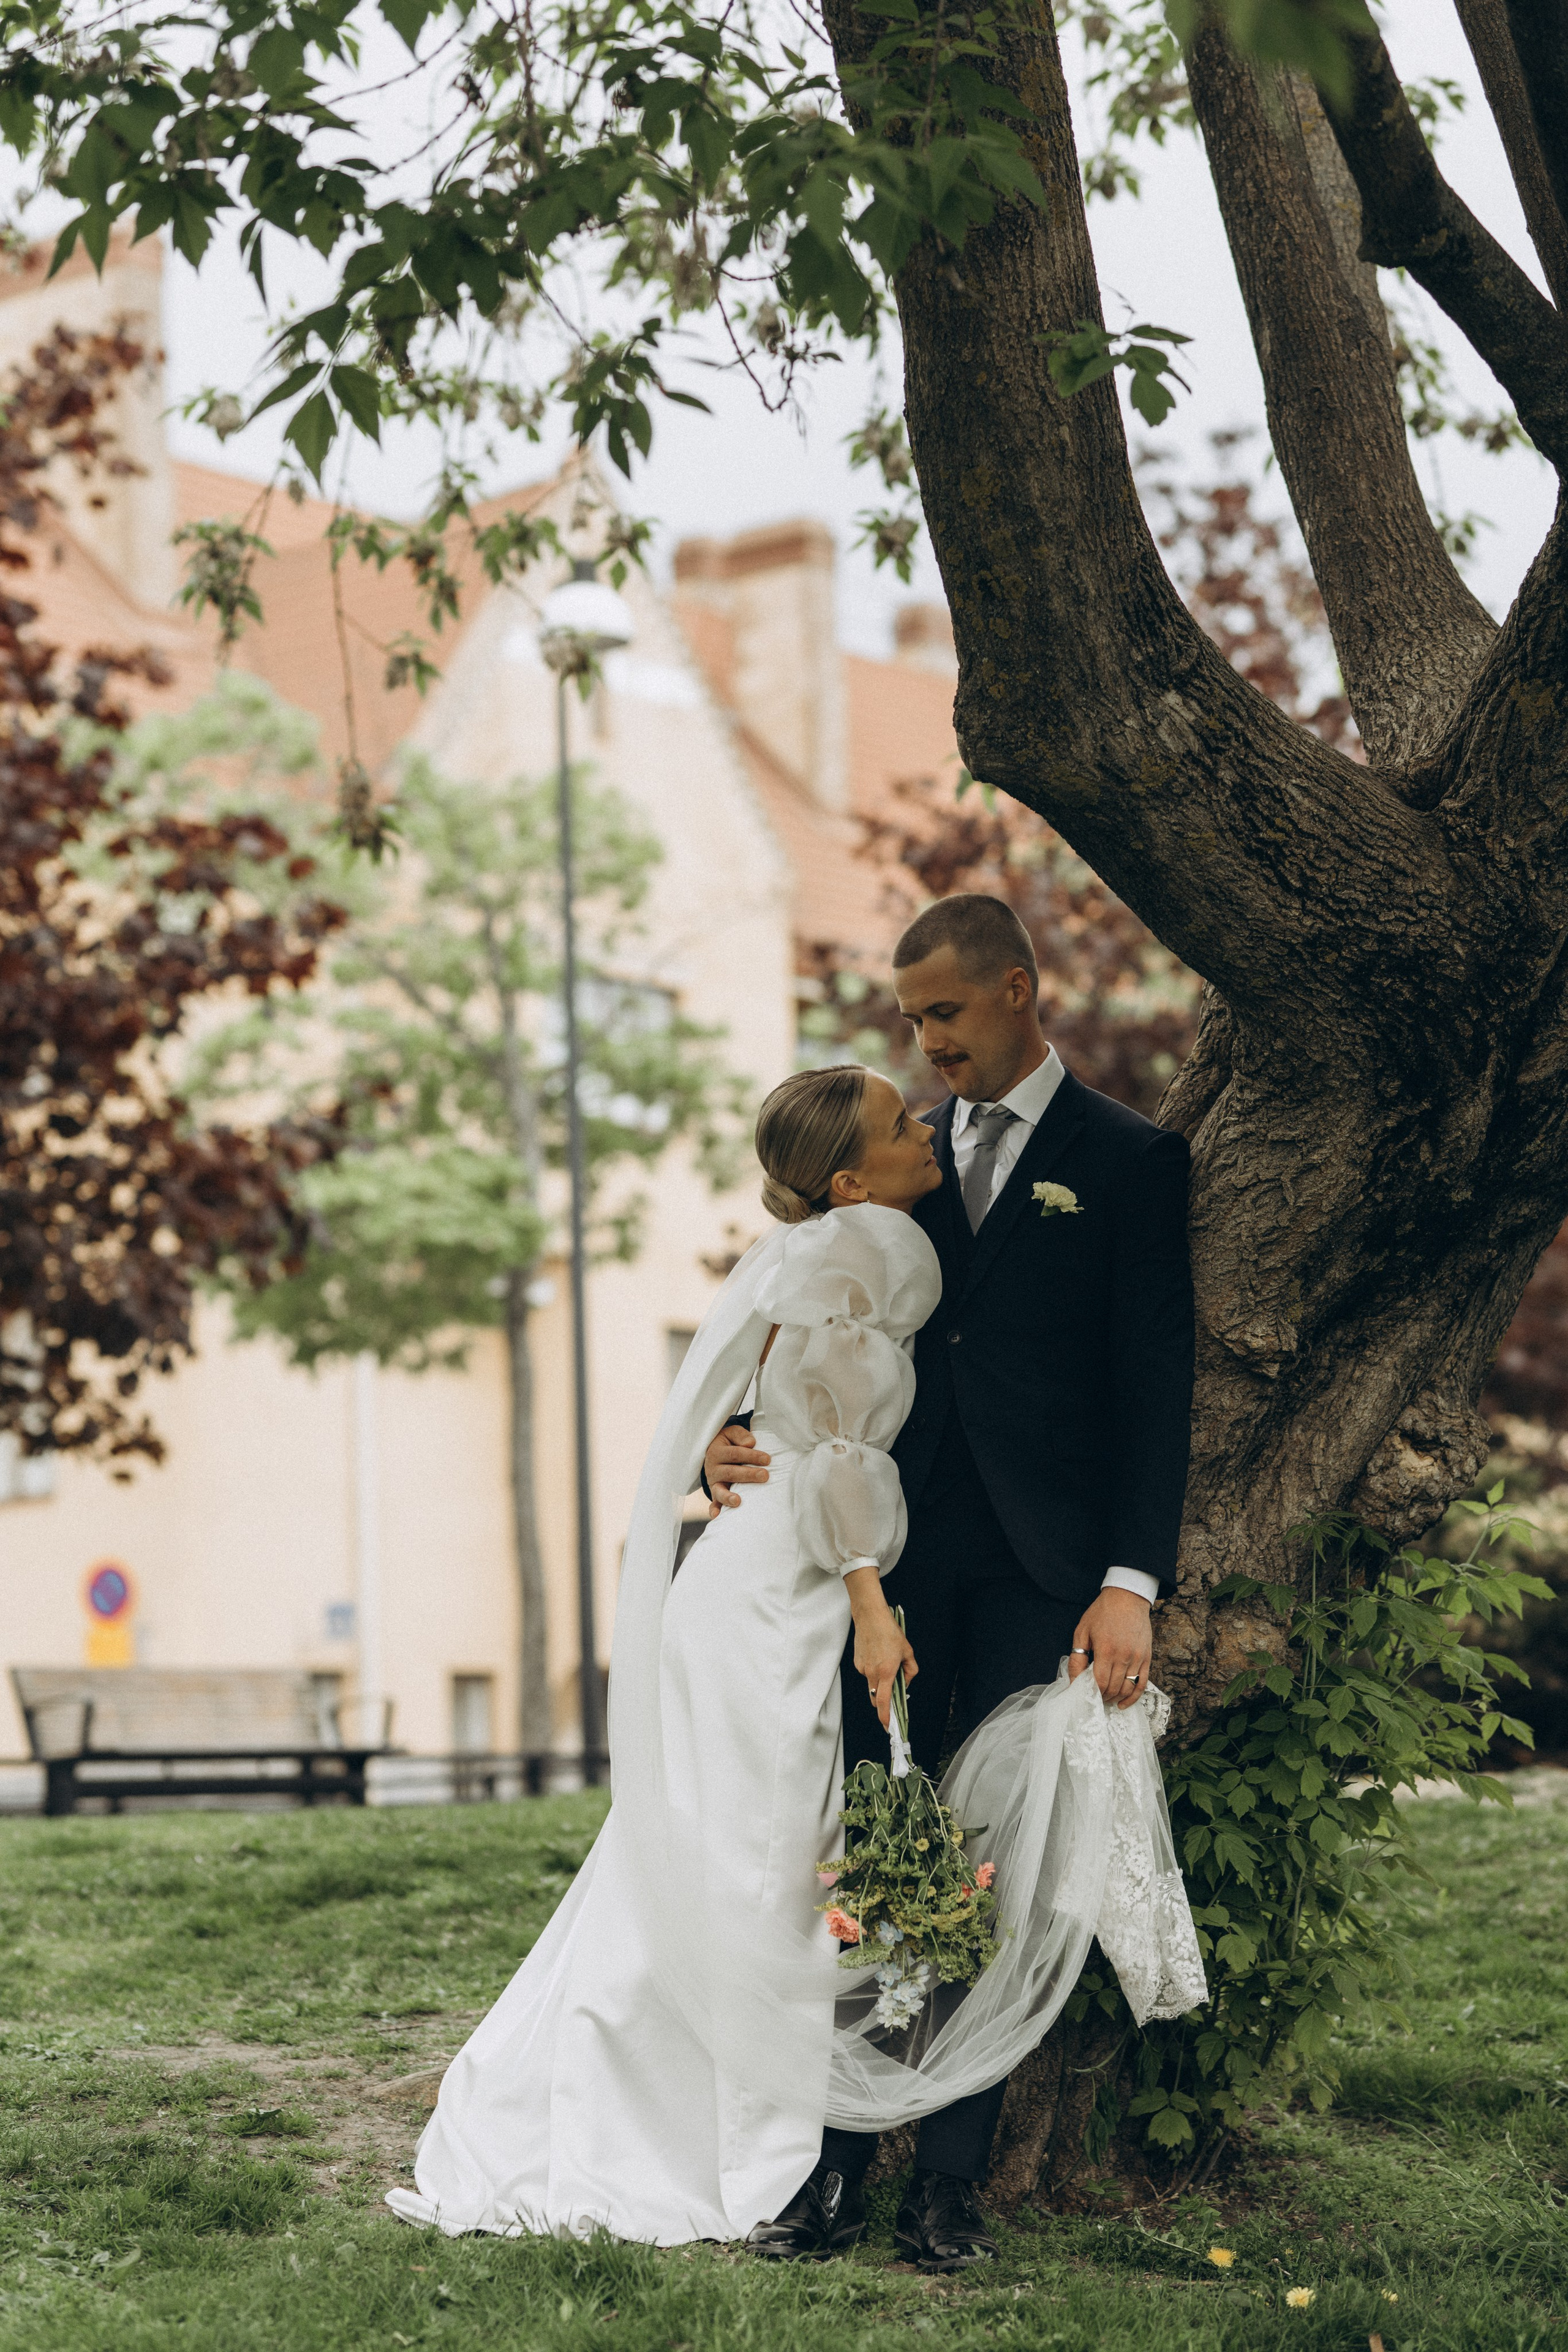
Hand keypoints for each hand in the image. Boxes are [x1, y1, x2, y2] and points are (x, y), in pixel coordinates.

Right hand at [704, 1423, 770, 1515]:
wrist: (713, 1452)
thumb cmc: (728, 1443)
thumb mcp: (732, 1433)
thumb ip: (740, 1436)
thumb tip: (750, 1443)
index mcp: (717, 1451)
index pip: (735, 1454)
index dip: (751, 1456)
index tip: (767, 1459)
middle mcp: (712, 1468)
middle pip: (730, 1472)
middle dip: (748, 1475)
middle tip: (765, 1475)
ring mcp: (713, 1483)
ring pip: (719, 1490)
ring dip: (728, 1496)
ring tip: (738, 1501)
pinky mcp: (715, 1494)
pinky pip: (713, 1503)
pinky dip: (714, 1509)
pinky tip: (718, 1516)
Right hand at [847, 1579, 918, 1729]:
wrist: (870, 1616)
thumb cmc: (889, 1631)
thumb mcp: (907, 1651)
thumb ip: (910, 1670)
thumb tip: (906, 1682)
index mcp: (886, 1672)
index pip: (883, 1702)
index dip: (885, 1717)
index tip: (888, 1727)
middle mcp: (872, 1673)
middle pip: (875, 1697)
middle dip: (883, 1701)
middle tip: (892, 1693)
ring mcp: (863, 1668)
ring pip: (872, 1684)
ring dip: (879, 1681)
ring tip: (886, 1662)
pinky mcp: (857, 1662)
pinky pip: (867, 1673)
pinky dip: (873, 1670)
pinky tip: (877, 1655)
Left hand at [1068, 1587, 1152, 1709]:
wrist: (1127, 1597)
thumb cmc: (1102, 1613)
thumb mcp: (1082, 1631)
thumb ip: (1077, 1658)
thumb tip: (1073, 1680)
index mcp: (1106, 1650)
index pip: (1100, 1683)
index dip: (1091, 1693)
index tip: (1084, 1695)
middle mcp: (1124, 1656)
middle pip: (1113, 1688)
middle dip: (1102, 1697)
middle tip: (1093, 1698)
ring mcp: (1138, 1658)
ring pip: (1127, 1689)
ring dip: (1115, 1698)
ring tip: (1105, 1699)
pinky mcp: (1146, 1658)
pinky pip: (1142, 1684)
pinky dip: (1133, 1697)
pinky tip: (1123, 1704)